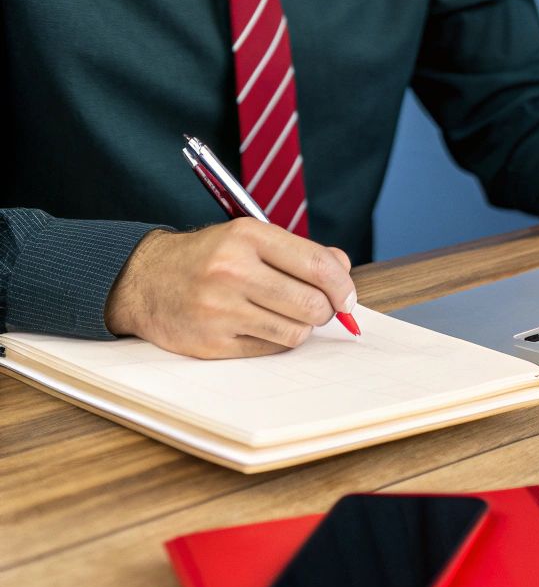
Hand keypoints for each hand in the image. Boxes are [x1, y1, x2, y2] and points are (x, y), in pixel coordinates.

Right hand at [103, 221, 358, 358]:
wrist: (143, 280)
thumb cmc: (209, 258)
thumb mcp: (250, 238)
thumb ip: (301, 252)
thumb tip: (344, 271)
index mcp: (247, 237)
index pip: (319, 266)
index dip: (344, 286)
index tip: (348, 297)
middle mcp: (232, 271)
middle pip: (313, 304)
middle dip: (326, 310)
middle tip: (319, 308)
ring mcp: (219, 309)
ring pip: (296, 332)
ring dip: (300, 327)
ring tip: (284, 314)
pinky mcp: (211, 342)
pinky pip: (270, 350)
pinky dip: (274, 341)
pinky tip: (260, 326)